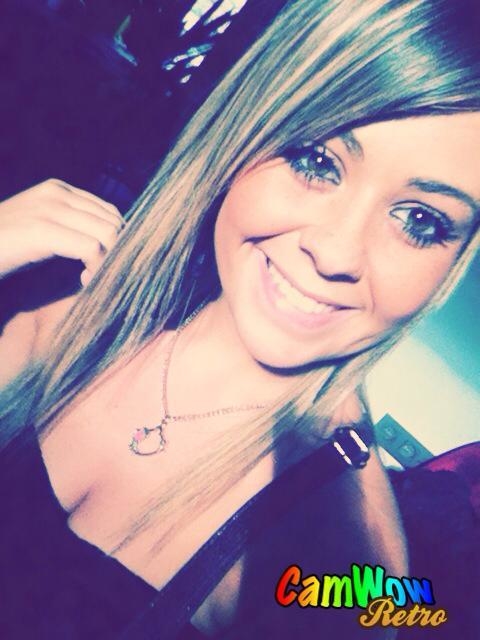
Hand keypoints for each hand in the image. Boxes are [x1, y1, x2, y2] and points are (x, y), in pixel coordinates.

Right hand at [0, 179, 123, 285]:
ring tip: (91, 278)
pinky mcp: (41, 230)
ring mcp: (49, 209)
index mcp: (59, 189)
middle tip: (101, 275)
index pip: (111, 212)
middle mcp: (57, 193)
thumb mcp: (42, 229)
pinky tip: (83, 281)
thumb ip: (72, 226)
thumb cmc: (5, 247)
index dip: (117, 241)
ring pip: (109, 234)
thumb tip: (111, 240)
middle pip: (114, 222)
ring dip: (109, 262)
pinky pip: (92, 249)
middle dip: (117, 252)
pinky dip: (96, 268)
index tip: (103, 264)